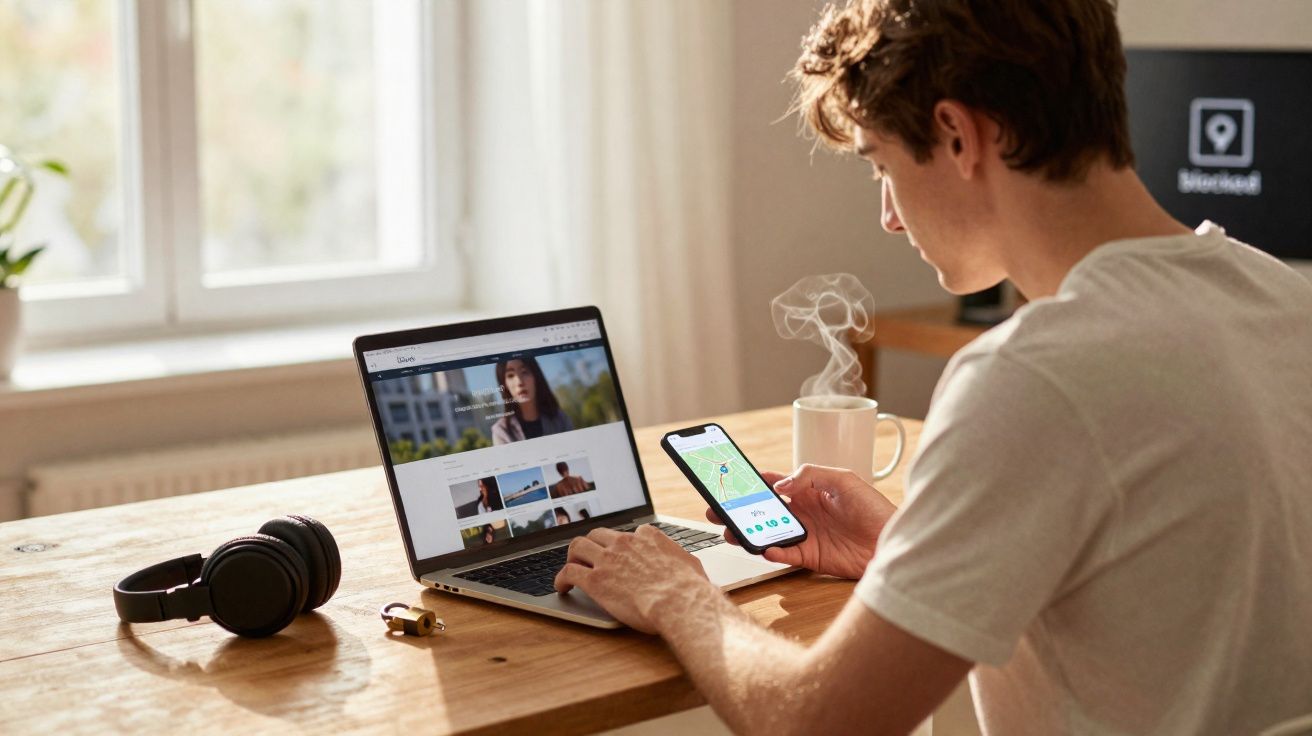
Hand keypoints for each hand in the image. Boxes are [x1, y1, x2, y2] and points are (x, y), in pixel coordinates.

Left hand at [554, 525, 715, 632]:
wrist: (678, 602)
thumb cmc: (689, 588)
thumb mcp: (691, 565)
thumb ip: (682, 561)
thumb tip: (688, 566)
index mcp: (648, 536)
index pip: (628, 534)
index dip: (621, 545)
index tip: (619, 554)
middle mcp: (624, 542)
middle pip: (598, 535)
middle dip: (591, 545)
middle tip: (588, 557)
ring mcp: (608, 559)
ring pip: (578, 546)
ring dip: (572, 556)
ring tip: (570, 567)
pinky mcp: (595, 579)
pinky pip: (569, 572)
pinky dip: (561, 577)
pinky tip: (561, 587)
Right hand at [706, 464, 895, 578]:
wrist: (894, 543)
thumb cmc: (875, 509)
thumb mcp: (845, 480)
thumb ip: (812, 476)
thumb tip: (781, 486)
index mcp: (809, 491)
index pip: (774, 485)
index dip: (753, 483)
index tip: (732, 481)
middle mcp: (803, 513)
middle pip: (763, 511)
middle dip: (739, 510)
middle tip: (718, 511)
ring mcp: (805, 535)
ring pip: (767, 533)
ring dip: (749, 533)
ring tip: (733, 532)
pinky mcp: (811, 557)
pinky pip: (784, 555)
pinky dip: (772, 552)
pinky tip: (765, 548)